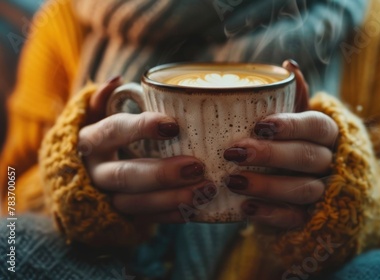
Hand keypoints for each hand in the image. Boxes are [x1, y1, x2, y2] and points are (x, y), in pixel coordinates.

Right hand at [78, 77, 215, 222]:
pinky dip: (171, 215)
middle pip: (124, 175)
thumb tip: (117, 80)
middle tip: (197, 166)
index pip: (114, 130)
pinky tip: (196, 209)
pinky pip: (146, 220)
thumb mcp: (102, 116)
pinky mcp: (122, 217)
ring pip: (134, 203)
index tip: (174, 125)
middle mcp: (95, 171)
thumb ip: (108, 100)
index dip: (142, 128)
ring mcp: (107, 197)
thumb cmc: (107, 137)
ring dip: (171, 198)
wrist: (87, 175)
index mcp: (92, 140)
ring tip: (205, 190)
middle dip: (162, 173)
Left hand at [223, 60, 337, 228]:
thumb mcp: (297, 118)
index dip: (290, 125)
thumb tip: (289, 65)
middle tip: (234, 152)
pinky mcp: (309, 217)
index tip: (260, 126)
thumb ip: (294, 96)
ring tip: (233, 180)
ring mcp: (322, 192)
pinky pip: (295, 218)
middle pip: (308, 157)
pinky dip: (270, 213)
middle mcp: (329, 161)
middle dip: (270, 155)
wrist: (310, 186)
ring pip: (303, 189)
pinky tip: (245, 207)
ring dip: (266, 185)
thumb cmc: (296, 143)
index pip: (316, 126)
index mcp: (327, 133)